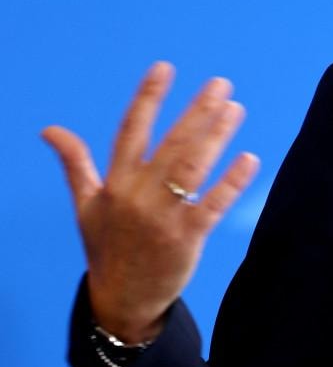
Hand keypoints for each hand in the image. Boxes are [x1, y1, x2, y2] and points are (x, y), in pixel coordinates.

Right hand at [43, 61, 259, 343]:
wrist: (121, 299)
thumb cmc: (107, 247)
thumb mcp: (86, 204)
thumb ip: (75, 164)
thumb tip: (49, 130)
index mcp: (115, 183)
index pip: (130, 131)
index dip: (147, 98)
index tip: (165, 67)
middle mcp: (138, 196)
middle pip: (171, 144)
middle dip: (197, 111)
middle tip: (221, 85)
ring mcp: (163, 217)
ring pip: (193, 168)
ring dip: (216, 136)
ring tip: (235, 109)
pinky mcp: (187, 238)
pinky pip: (212, 205)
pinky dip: (232, 182)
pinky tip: (250, 159)